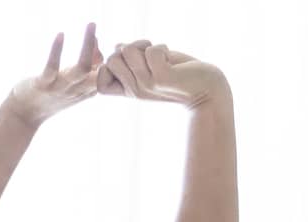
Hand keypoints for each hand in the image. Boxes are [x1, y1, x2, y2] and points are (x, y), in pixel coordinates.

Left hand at [6, 22, 103, 126]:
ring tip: (92, 25)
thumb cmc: (50, 94)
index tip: (105, 45)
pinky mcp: (43, 84)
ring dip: (87, 45)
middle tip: (114, 38)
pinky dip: (57, 50)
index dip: (112, 62)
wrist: (24, 113)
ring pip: (81, 68)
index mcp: (85, 89)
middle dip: (110, 56)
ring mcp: (60, 87)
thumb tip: (95, 44)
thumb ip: (86, 65)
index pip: (107, 76)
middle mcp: (76, 89)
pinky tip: (60, 34)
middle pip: (100, 74)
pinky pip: (52, 67)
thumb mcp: (73, 82)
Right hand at [97, 40, 228, 108]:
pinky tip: (172, 61)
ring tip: (162, 57)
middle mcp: (135, 90)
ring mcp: (146, 86)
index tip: (129, 62)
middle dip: (130, 47)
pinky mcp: (161, 79)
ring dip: (146, 45)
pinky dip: (162, 48)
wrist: (208, 89)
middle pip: (110, 59)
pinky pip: (151, 51)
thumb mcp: (152, 67)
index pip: (99, 81)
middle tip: (149, 55)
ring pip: (127, 50)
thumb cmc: (182, 75)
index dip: (107, 67)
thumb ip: (133, 58)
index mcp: (129, 90)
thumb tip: (117, 46)